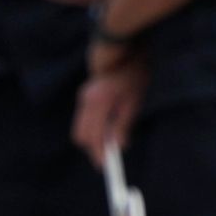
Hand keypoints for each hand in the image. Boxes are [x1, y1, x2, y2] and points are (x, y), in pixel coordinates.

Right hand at [75, 52, 148, 167]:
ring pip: (82, 128)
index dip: (97, 153)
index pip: (91, 136)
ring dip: (95, 138)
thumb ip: (123, 124)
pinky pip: (85, 120)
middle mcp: (85, 101)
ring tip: (113, 141)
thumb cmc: (133, 73)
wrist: (122, 49)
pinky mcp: (85, 96)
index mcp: (98, 102)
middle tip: (109, 157)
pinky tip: (109, 127)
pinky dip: (94, 128)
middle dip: (93, 148)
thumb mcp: (135, 101)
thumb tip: (118, 146)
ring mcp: (83, 97)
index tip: (105, 167)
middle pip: (81, 135)